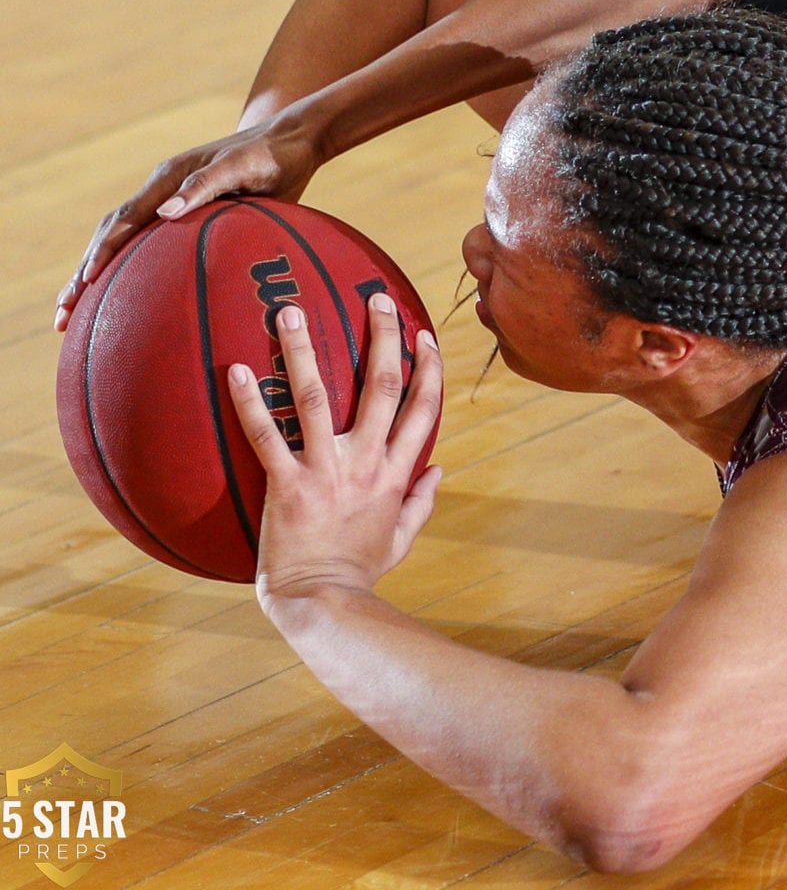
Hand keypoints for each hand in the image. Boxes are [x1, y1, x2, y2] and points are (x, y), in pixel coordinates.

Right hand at [55, 113, 324, 330]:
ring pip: (128, 243)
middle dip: (85, 274)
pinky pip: (156, 246)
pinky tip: (138, 301)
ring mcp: (175, 203)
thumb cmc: (270, 154)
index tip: (84, 284)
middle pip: (112, 236)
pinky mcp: (192, 215)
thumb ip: (204, 186)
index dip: (102, 253)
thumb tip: (163, 213)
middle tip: (63, 314)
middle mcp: (163, 191)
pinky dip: (138, 271)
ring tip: (81, 315)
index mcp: (168, 178)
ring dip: (102, 276)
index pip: (123, 221)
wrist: (291, 142)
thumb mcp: (241, 166)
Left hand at [232, 292, 444, 602]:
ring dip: (304, 352)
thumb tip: (440, 468)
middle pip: (382, 388)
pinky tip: (235, 369)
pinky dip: (250, 402)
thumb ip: (422, 500)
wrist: (322, 599)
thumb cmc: (359, 570)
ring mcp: (325, 471)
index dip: (427, 369)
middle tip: (377, 298)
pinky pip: (265, 436)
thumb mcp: (402, 536)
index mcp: (396, 473)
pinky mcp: (285, 485)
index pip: (422, 409)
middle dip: (383, 338)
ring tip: (292, 311)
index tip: (424, 335)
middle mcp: (366, 462)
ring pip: (318, 398)